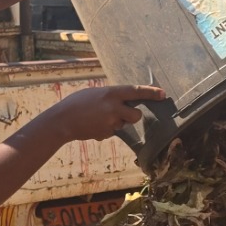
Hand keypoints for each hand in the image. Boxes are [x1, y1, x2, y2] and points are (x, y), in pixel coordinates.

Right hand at [50, 85, 164, 142]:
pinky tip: (93, 125)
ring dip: (116, 122)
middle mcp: (113, 107)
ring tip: (99, 118)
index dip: (151, 93)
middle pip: (135, 115)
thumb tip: (124, 101)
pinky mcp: (105, 133)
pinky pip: (112, 131)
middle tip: (125, 114)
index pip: (136, 92)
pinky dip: (106, 129)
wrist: (62, 120)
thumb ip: (111, 97)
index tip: (163, 94)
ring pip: (123, 124)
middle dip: (133, 116)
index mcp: (111, 93)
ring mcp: (110, 122)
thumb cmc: (77, 103)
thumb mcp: (96, 93)